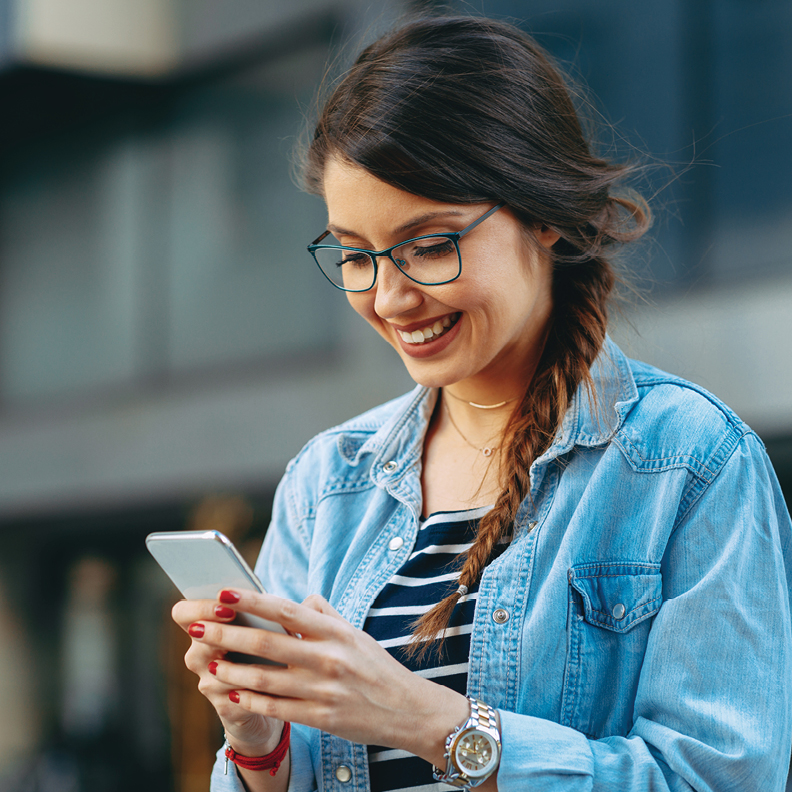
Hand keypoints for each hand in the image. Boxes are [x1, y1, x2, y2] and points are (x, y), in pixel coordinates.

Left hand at [187, 590, 468, 765]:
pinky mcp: (320, 717)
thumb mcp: (354, 632)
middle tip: (196, 625)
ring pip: (264, 678)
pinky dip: (250, 699)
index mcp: (333, 631)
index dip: (251, 601)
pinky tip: (231, 691)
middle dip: (225, 633)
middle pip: (265, 642)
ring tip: (205, 661)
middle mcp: (326, 657)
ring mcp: (322, 689)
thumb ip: (324, 614)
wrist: (406, 708)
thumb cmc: (375, 666)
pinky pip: (277, 707)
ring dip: (230, 669)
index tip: (222, 593)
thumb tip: (298, 598)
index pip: (284, 610)